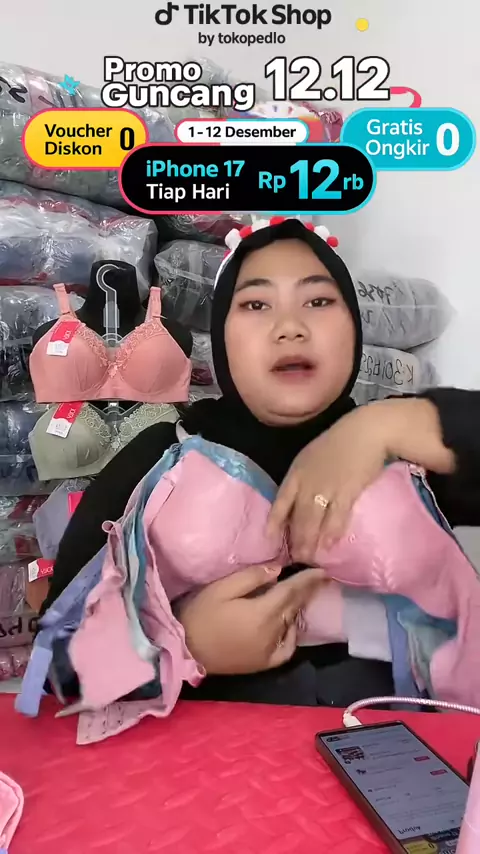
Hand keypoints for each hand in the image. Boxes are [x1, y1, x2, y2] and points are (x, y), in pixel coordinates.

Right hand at [177, 564, 325, 674]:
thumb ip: (251, 578)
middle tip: (320, 579)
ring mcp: (269, 651)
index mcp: (262, 613)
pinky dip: (291, 635)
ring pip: (291, 625)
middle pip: (294, 607)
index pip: (292, 592)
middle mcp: (272, 633)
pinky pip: (286, 648)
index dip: (308, 580)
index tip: (322, 570)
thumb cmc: (200, 615)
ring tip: (300, 595)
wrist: (185, 650)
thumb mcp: (221, 589)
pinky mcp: (262, 663)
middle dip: (308, 591)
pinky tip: (287, 625)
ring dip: (298, 609)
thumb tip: (277, 570)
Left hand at [268, 405, 389, 562]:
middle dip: (295, 538)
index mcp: (297, 472)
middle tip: (296, 557)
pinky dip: (332, 532)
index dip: (274, 520)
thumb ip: (305, 477)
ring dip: (310, 541)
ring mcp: (326, 488)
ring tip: (309, 557)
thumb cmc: (339, 443)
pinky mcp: (346, 492)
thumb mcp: (312, 457)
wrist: (366, 432)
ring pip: (313, 520)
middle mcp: (307, 482)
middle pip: (297, 516)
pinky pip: (336, 517)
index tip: (269, 537)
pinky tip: (330, 544)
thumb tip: (302, 501)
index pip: (281, 500)